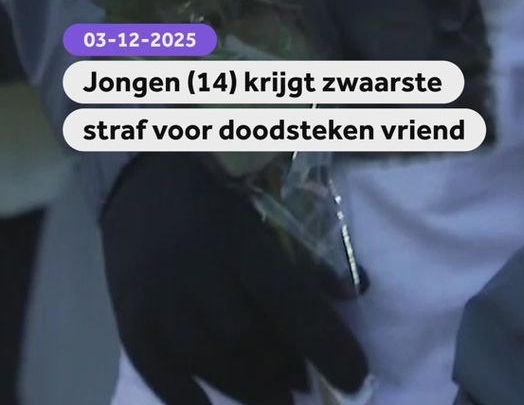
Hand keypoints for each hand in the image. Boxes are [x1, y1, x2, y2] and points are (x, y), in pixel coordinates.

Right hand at [101, 153, 368, 404]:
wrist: (137, 180)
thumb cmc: (212, 198)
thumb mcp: (259, 214)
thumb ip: (302, 256)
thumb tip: (353, 294)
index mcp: (237, 237)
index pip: (288, 299)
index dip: (325, 343)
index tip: (356, 377)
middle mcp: (195, 267)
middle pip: (245, 337)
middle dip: (283, 369)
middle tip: (305, 385)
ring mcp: (156, 296)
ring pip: (205, 357)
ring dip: (247, 388)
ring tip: (276, 399)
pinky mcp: (129, 316)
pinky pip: (158, 371)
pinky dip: (187, 398)